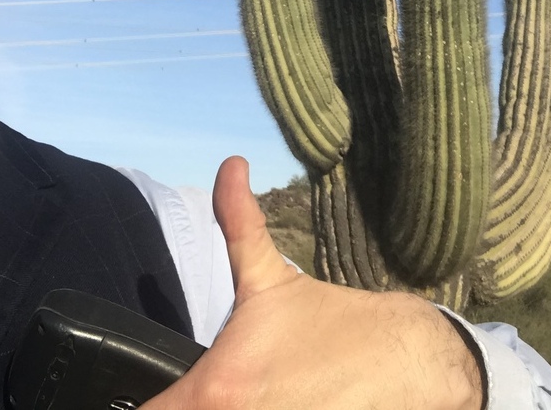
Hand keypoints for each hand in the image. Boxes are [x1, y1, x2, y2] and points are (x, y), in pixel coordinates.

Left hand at [141, 157, 483, 409]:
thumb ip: (237, 223)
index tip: (149, 392)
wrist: (408, 361)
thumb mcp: (271, 277)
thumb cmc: (332, 323)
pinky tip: (271, 406)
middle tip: (203, 391)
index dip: (141, 406)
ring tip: (244, 397)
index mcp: (218, 389)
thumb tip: (230, 165)